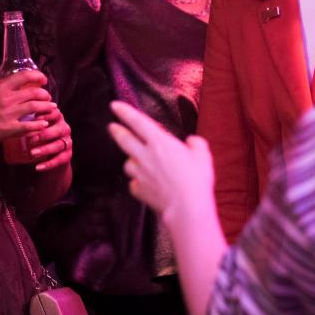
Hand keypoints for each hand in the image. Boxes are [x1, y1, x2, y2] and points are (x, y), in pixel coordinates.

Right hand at [0, 70, 53, 148]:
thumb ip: (2, 90)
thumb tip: (15, 86)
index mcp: (0, 88)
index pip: (24, 76)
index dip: (37, 76)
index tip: (43, 79)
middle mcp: (6, 99)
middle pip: (34, 93)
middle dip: (45, 94)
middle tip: (48, 97)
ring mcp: (8, 114)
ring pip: (35, 107)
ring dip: (46, 107)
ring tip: (52, 109)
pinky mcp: (8, 129)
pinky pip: (29, 126)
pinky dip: (39, 124)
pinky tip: (44, 124)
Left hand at [24, 105, 72, 171]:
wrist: (50, 156)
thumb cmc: (39, 137)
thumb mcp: (35, 126)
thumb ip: (27, 120)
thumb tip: (9, 115)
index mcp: (57, 119)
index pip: (55, 113)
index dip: (47, 115)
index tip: (35, 117)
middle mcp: (64, 129)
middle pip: (58, 130)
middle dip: (45, 134)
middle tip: (31, 139)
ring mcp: (67, 142)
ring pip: (58, 145)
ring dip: (45, 149)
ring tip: (32, 153)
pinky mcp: (67, 155)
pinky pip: (60, 160)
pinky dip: (48, 164)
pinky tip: (38, 167)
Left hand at [108, 101, 214, 222]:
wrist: (186, 209)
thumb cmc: (196, 180)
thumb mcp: (203, 156)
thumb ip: (196, 144)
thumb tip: (192, 142)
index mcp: (159, 142)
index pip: (138, 122)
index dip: (125, 112)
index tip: (114, 106)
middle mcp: (145, 156)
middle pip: (124, 140)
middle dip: (116, 131)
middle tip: (111, 126)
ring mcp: (140, 174)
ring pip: (128, 164)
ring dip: (132, 161)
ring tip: (139, 162)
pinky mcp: (139, 190)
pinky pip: (135, 184)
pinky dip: (139, 183)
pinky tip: (146, 184)